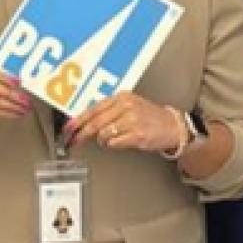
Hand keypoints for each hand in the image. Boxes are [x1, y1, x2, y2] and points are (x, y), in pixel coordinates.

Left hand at [66, 92, 180, 153]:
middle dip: (82, 132)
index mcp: (122, 97)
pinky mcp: (137, 135)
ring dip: (101, 140)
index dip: (78, 119)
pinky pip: (114, 143)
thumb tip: (85, 120)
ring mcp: (132, 121)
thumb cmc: (149, 116)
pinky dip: (112, 145)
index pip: (94, 108)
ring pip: (104, 133)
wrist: (173, 126)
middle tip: (74, 139)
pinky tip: (117, 142)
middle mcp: (126, 106)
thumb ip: (109, 110)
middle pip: (96, 122)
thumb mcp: (130, 105)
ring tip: (106, 140)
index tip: (68, 127)